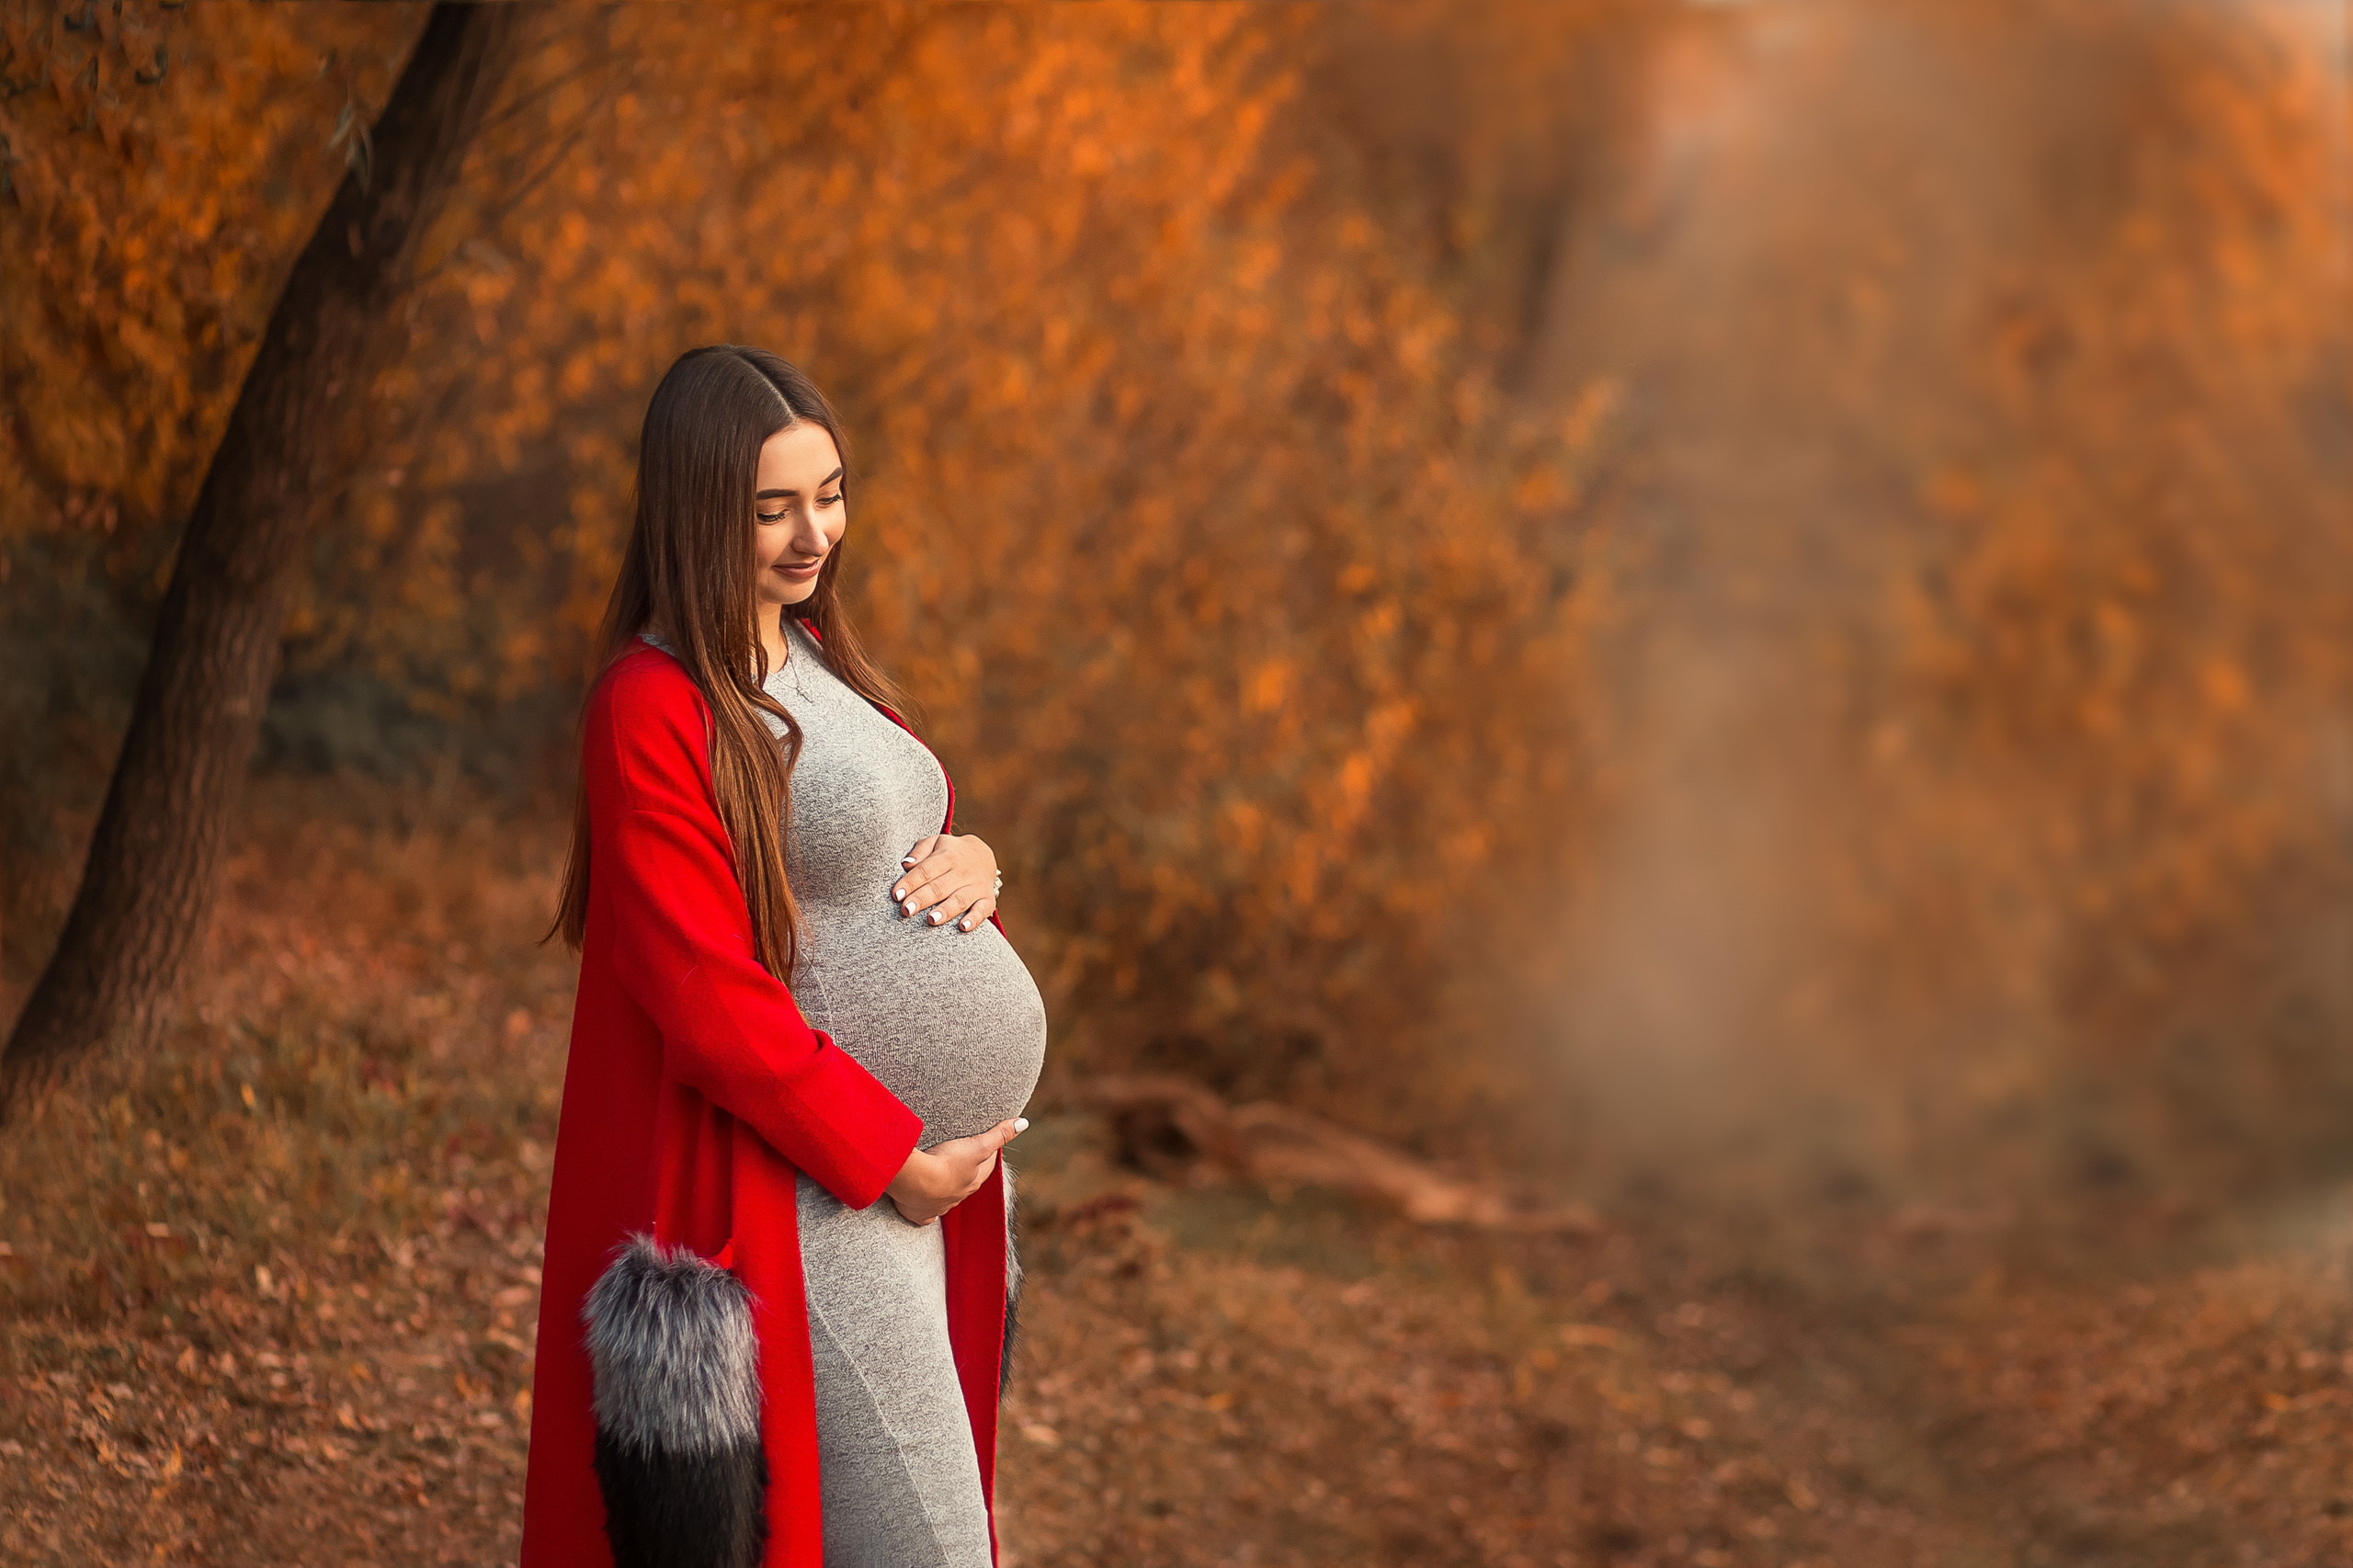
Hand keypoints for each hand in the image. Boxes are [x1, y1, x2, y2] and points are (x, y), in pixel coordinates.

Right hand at [886, 1118, 1026, 1225]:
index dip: (984, 1154)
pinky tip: (922, 1203)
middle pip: (964, 1183)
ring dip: (944, 1189)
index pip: (985, 1168)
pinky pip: (925, 1213)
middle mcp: (958, 1197)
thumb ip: (999, 1134)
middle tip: (955, 1155)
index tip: (980, 1143)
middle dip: (964, 1172)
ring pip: (945, 1198)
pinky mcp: (919, 1213)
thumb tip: (1023, 1122)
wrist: (915, 1180)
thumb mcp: (977, 1144)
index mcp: (973, 1182)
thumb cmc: (947, 1162)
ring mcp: (938, 1207)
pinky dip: (925, 1209)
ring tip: (937, 1175)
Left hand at [891, 833, 999, 932]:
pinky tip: (963, 927)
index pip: (927, 870)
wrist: (984, 856)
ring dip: (946, 910)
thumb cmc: (951, 852)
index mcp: (948, 856)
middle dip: (922, 899)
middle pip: (940, 886)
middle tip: (906, 910)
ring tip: (931, 920)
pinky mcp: (987, 899)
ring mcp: (976, 886)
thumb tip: (906, 864)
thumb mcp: (936, 842)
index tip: (897, 894)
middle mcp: (963, 871)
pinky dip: (975, 919)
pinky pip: (983, 910)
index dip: (911, 882)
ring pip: (960, 899)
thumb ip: (920, 851)